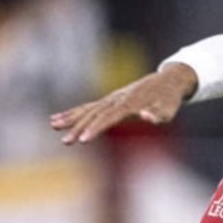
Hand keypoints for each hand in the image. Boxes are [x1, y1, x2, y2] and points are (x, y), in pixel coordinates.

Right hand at [50, 63, 198, 143]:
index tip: (83, 139)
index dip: (96, 128)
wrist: (168, 81)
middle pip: (95, 114)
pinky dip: (73, 112)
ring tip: (53, 125)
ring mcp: (111, 98)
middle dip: (79, 128)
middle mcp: (117, 99)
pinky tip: (57, 119)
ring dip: (71, 118)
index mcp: (130, 103)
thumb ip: (158, 114)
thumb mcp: (169, 109)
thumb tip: (146, 117)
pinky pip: (88, 107)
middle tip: (66, 142)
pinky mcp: (109, 100)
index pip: (109, 117)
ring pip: (88, 109)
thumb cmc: (169, 99)